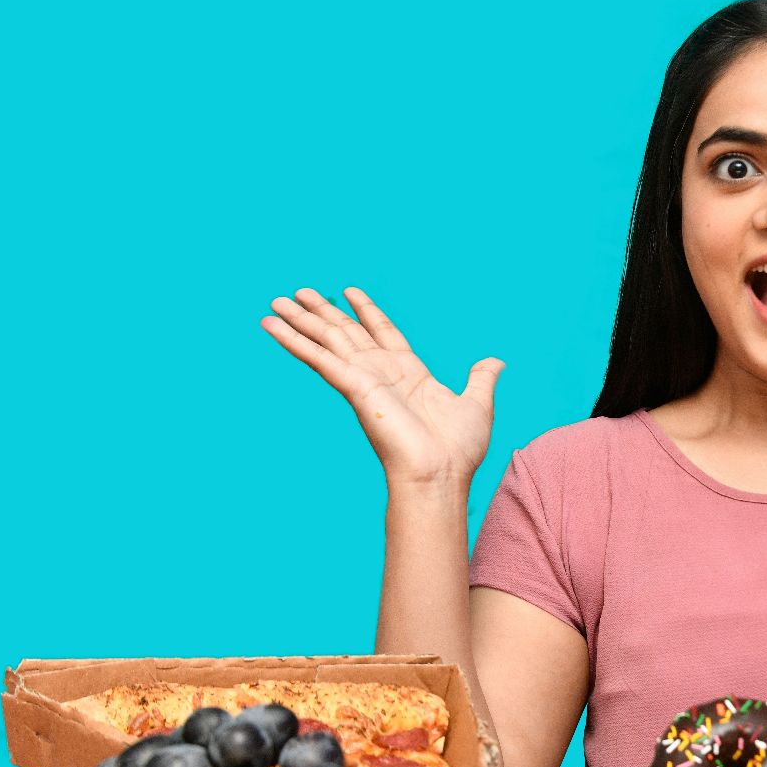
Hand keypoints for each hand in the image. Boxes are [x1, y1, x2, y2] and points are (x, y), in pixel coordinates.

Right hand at [261, 287, 501, 486]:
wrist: (441, 475)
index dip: (367, 310)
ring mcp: (365, 379)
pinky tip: (271, 325)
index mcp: (410, 373)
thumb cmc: (458, 450)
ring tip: (276, 301)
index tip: (350, 291)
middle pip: (347, 332)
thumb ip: (481, 379)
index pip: (382, 332)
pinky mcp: (353, 388)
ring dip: (301, 320)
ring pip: (327, 340)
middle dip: (323, 311)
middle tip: (298, 291)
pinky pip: (319, 358)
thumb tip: (496, 362)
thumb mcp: (477, 403)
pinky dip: (293, 341)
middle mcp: (383, 373)